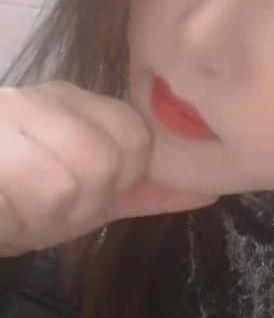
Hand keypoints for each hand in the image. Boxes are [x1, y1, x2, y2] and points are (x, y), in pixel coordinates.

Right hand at [0, 81, 219, 255]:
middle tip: (45, 209)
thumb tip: (208, 187)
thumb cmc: (15, 207)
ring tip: (17, 210)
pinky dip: (19, 218)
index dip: (123, 180)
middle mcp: (39, 99)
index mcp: (70, 105)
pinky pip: (34, 192)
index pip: (137, 137)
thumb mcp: (85, 201)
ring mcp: (6, 116)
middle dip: (85, 204)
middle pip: (109, 162)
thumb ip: (142, 190)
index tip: (86, 197)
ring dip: (44, 217)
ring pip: (73, 181)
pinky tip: (5, 212)